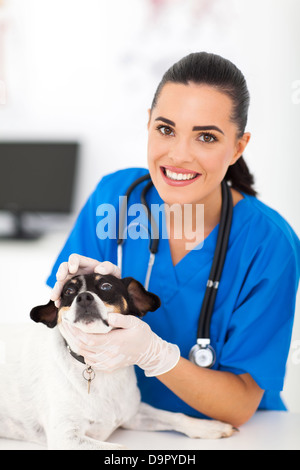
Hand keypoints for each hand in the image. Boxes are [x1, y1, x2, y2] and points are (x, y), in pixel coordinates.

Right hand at [50, 254, 119, 306]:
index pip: (75, 258)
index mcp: (85, 264)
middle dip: (60, 272)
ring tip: (55, 297)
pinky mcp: (72, 292)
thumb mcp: (114, 271)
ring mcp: (72, 282)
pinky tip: (58, 304)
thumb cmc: (111, 278)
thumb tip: (99, 269)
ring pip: (60, 282)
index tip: (73, 269)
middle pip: (64, 268)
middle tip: (60, 279)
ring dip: (56, 288)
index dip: (72, 262)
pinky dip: (59, 298)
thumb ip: (109, 267)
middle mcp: (76, 271)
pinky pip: (62, 294)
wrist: (112, 292)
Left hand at [61, 313, 179, 376]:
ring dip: (73, 343)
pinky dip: (82, 351)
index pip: (88, 339)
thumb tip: (108, 317)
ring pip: (83, 355)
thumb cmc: (141, 334)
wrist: (148, 352)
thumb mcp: (134, 322)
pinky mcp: (107, 367)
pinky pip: (89, 361)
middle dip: (70, 335)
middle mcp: (108, 355)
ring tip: (68, 331)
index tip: (67, 321)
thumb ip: (121, 319)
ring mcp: (107, 363)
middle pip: (82, 347)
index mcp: (113, 342)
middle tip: (63, 324)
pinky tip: (79, 342)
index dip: (75, 331)